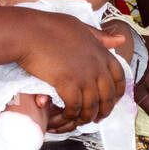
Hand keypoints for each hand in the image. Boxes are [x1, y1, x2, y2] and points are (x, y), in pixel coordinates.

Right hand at [13, 13, 124, 131]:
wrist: (27, 32)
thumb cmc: (48, 27)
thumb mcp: (80, 26)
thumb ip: (99, 37)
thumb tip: (121, 40)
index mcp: (100, 51)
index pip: (120, 77)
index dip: (117, 93)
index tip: (111, 101)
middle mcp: (96, 64)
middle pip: (108, 96)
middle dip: (104, 111)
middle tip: (95, 119)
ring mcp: (83, 75)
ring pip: (92, 107)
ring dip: (84, 118)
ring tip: (77, 123)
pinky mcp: (67, 84)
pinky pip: (74, 108)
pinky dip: (68, 117)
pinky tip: (61, 119)